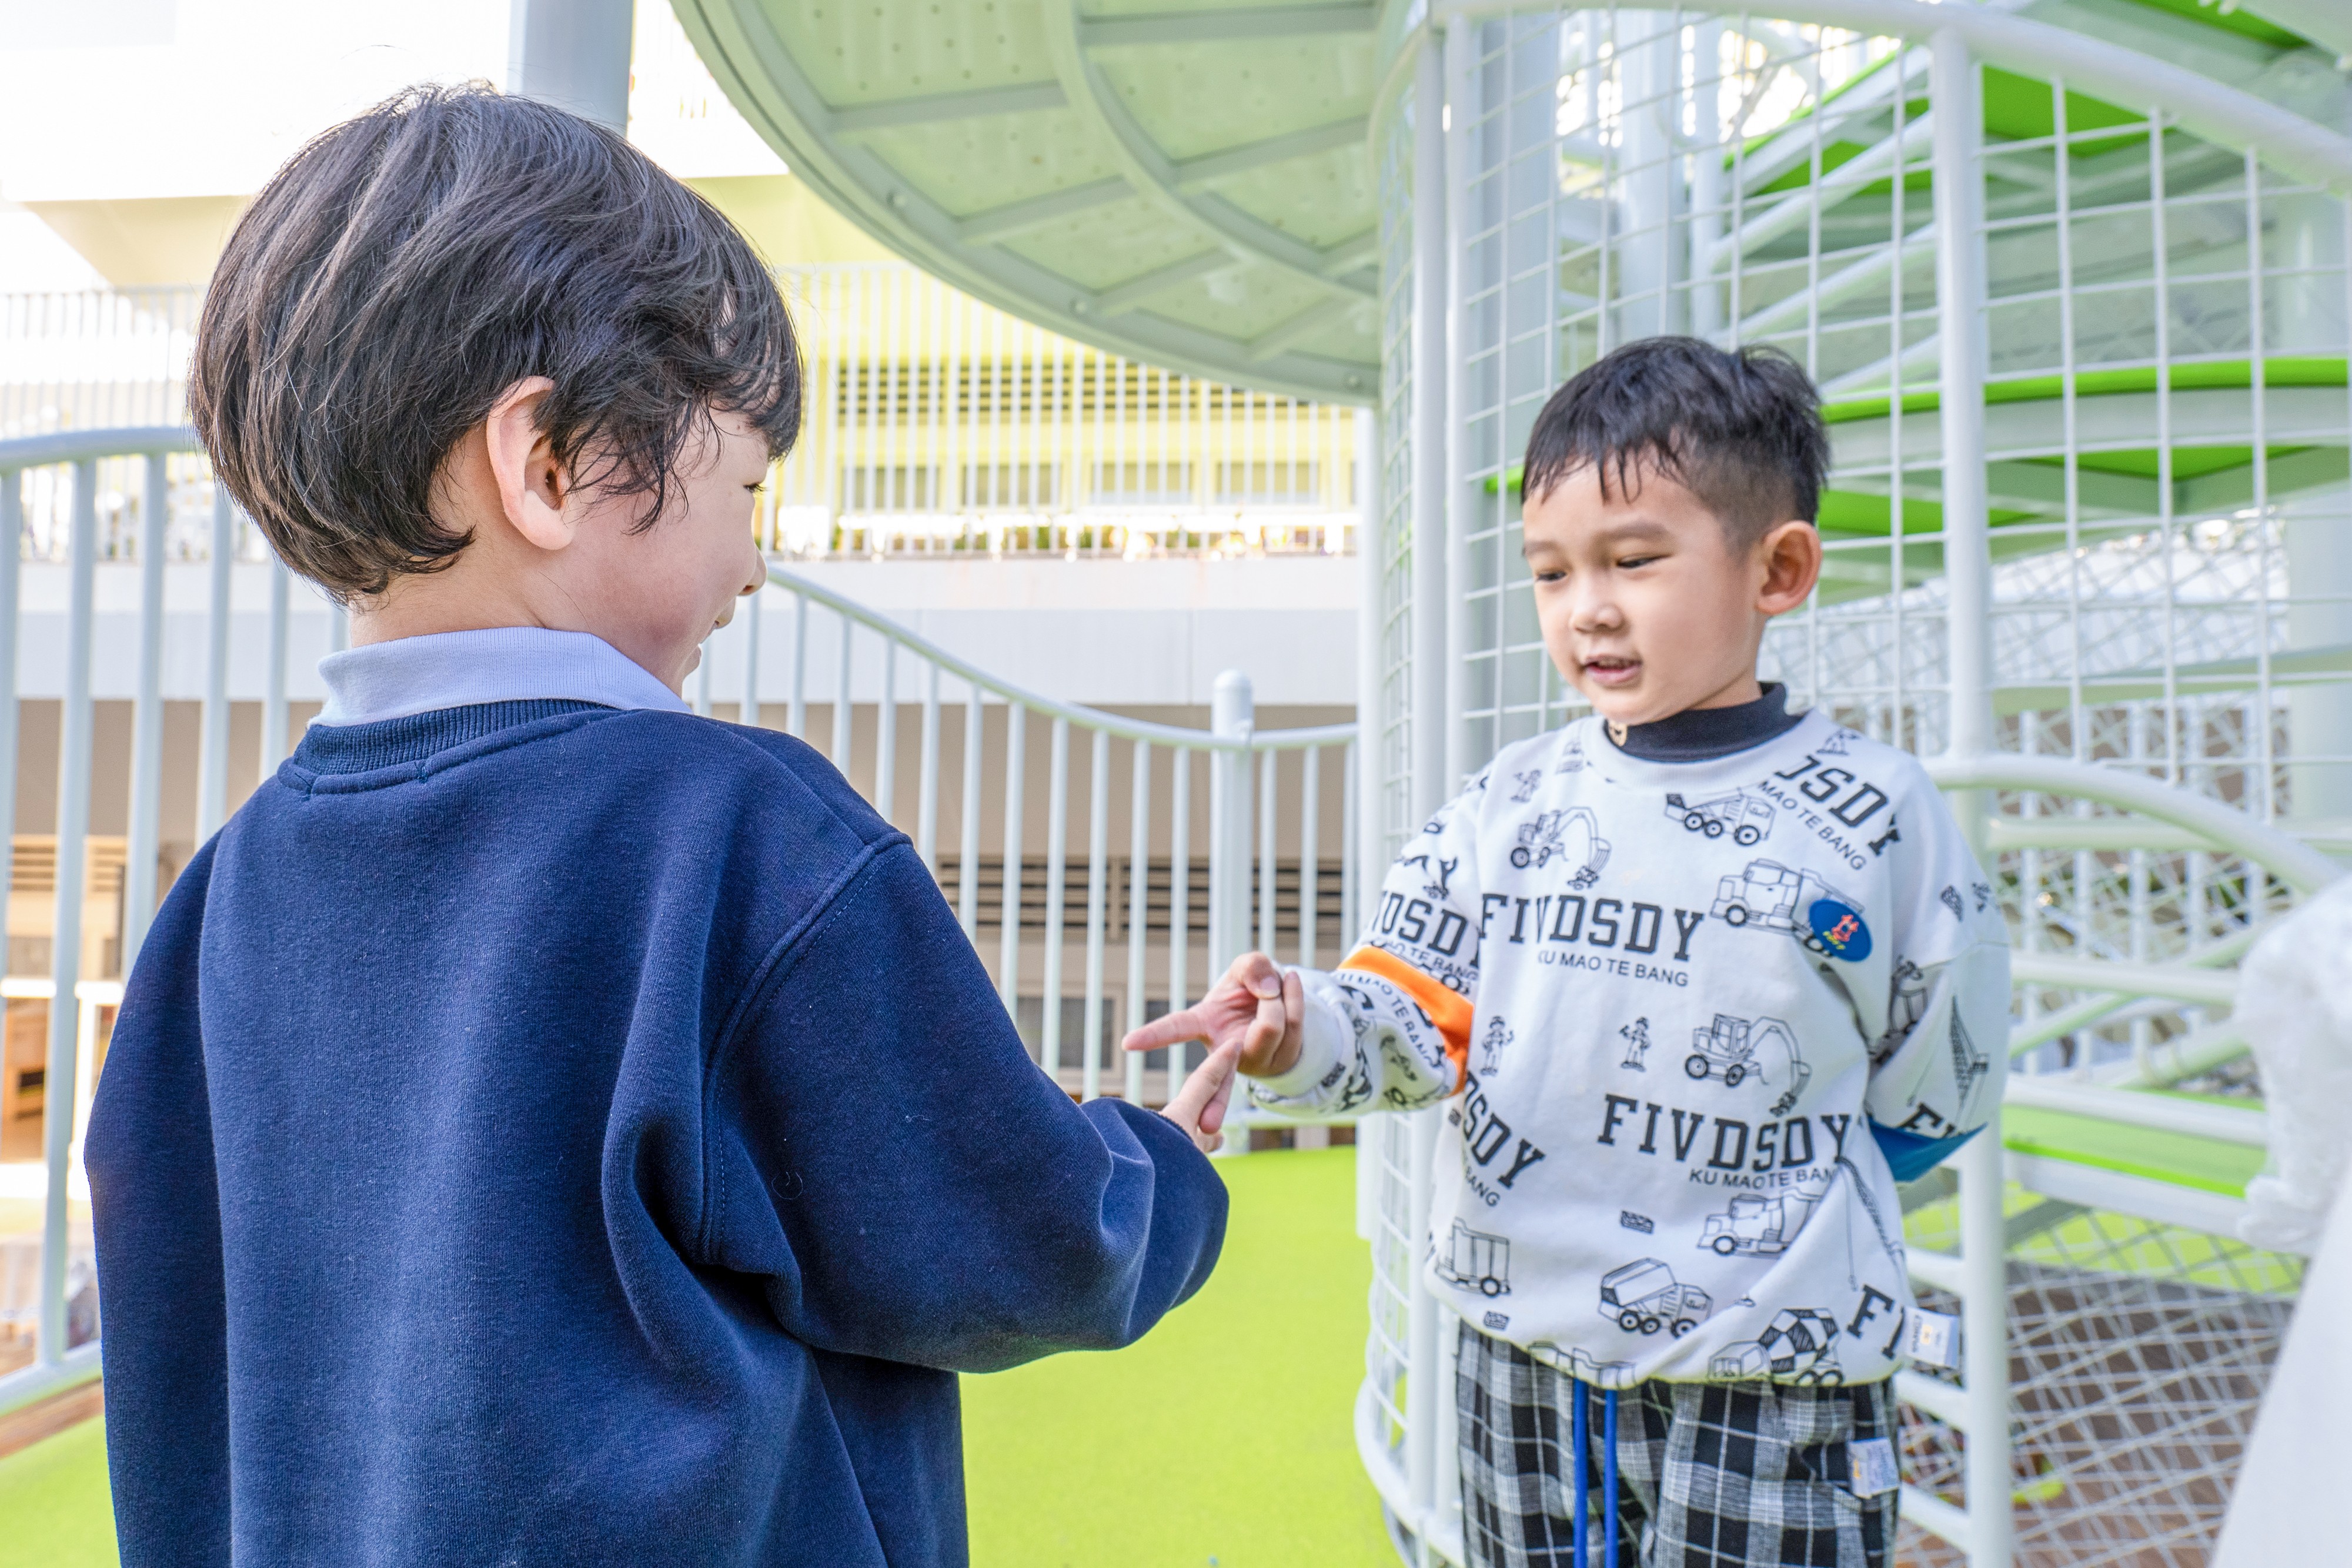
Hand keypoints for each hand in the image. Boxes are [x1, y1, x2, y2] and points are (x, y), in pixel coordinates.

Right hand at [1124, 952, 1305, 1145]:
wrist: (1275, 1008)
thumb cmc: (1249, 989)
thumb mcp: (1244, 967)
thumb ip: (1252, 966)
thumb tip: (1269, 992)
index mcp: (1205, 1024)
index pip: (1176, 1029)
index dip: (1152, 1036)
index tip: (1127, 1044)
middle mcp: (1225, 1048)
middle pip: (1259, 1029)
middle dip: (1272, 1001)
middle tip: (1268, 988)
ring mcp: (1255, 1059)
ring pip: (1279, 1025)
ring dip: (1284, 996)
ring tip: (1276, 986)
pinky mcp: (1280, 1059)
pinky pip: (1297, 1024)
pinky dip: (1296, 996)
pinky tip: (1291, 983)